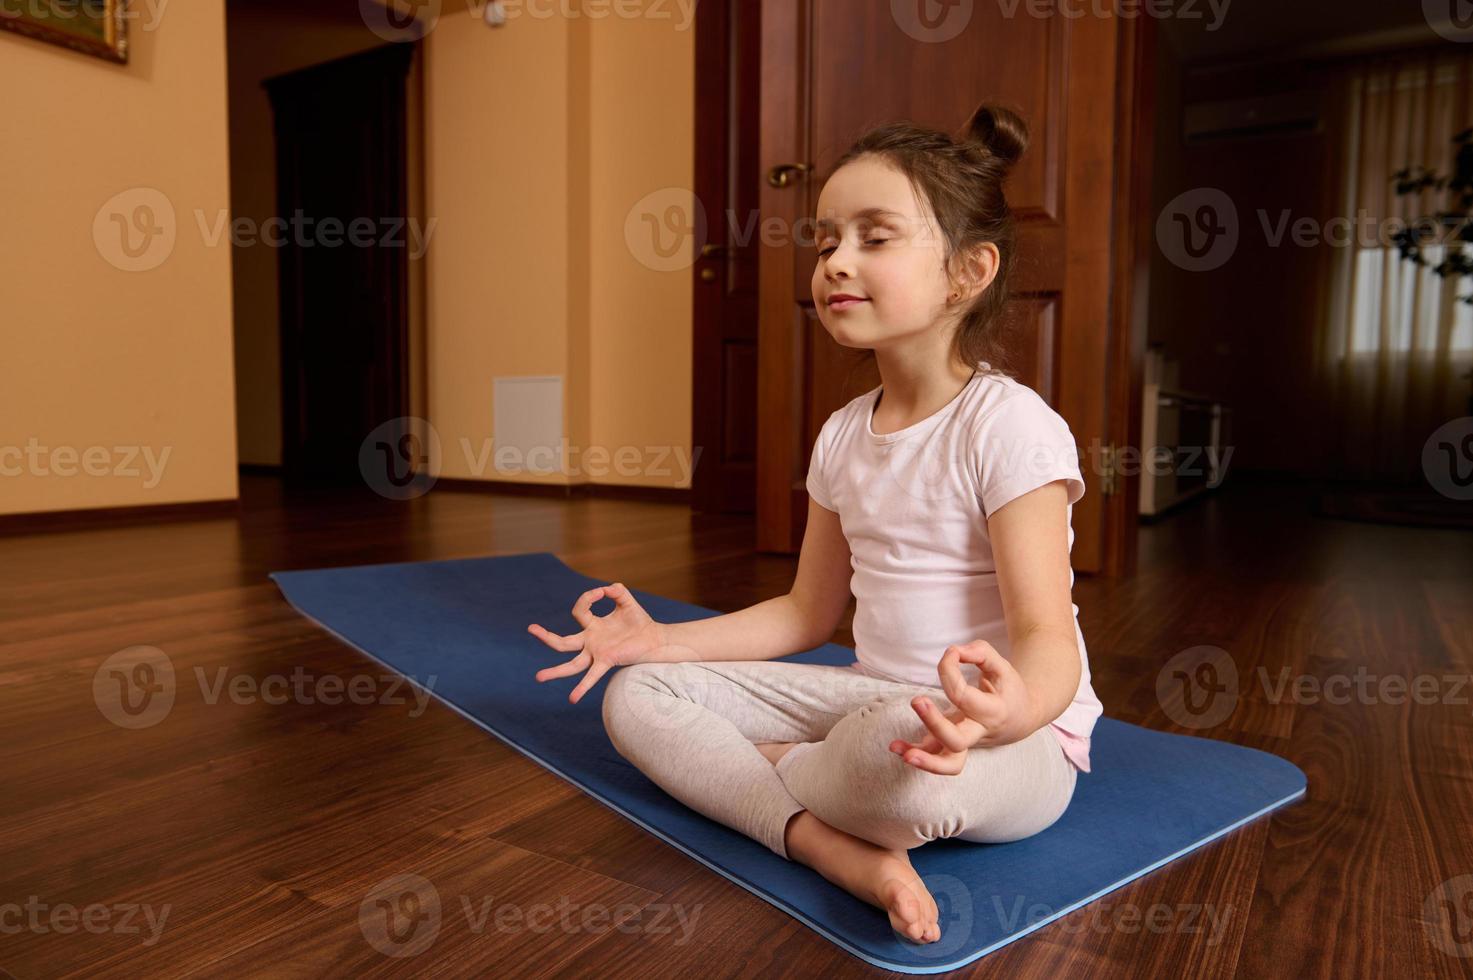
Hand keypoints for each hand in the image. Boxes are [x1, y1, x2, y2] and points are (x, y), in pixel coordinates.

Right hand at [528, 582, 666, 704]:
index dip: (587, 598)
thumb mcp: (625, 600)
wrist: (655, 638)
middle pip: (562, 642)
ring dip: (556, 671)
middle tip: (530, 628)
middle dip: (545, 637)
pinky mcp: (607, 661)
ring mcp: (597, 653)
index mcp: (593, 625)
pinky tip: (572, 698)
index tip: (602, 592)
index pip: (579, 611)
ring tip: (539, 677)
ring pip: (572, 663)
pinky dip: (582, 687)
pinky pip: (592, 676)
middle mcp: (591, 641)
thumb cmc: (640, 621)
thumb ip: (616, 590)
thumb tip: (606, 589)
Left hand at [888, 639, 1038, 774]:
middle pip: (957, 740)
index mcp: (993, 711)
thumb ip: (980, 652)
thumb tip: (954, 651)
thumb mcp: (1002, 666)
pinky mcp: (953, 747)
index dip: (949, 669)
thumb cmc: (1008, 689)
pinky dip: (915, 755)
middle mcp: (979, 732)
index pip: (963, 694)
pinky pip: (935, 759)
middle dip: (935, 724)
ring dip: (924, 759)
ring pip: (949, 763)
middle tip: (917, 700)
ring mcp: (966, 744)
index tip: (950, 653)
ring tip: (896, 747)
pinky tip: (894, 746)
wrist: (1021, 718)